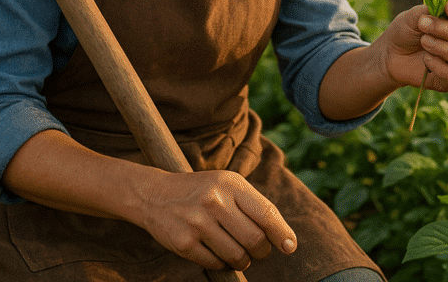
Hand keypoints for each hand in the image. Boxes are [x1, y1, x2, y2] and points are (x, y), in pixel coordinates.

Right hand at [137, 168, 295, 271]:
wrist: (156, 194)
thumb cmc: (202, 191)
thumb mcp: (226, 185)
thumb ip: (253, 205)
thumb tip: (284, 237)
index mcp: (229, 183)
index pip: (266, 213)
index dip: (282, 233)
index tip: (290, 246)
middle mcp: (214, 200)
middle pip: (255, 240)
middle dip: (261, 250)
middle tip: (256, 249)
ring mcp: (198, 222)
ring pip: (237, 256)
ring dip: (242, 260)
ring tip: (235, 250)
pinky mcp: (184, 243)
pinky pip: (216, 264)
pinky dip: (221, 263)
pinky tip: (214, 249)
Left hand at [377, 0, 447, 91]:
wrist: (392, 54)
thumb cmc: (407, 31)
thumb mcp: (412, 16)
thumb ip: (428, 11)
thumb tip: (442, 8)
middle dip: (446, 29)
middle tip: (423, 25)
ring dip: (443, 48)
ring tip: (424, 41)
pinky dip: (438, 66)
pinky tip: (425, 59)